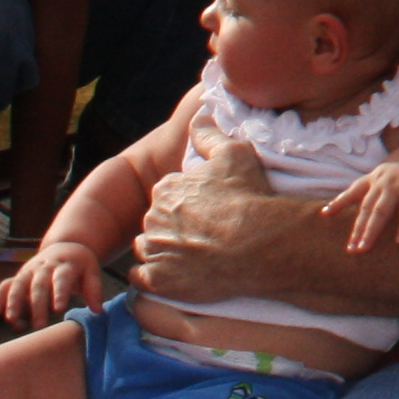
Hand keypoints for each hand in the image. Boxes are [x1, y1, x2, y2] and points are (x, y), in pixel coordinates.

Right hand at [0, 239, 106, 327]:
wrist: (66, 246)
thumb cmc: (80, 266)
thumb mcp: (91, 272)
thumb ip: (94, 290)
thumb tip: (98, 310)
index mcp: (65, 264)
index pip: (62, 278)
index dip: (60, 292)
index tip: (59, 308)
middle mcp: (45, 267)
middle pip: (39, 285)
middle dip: (38, 305)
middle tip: (39, 325)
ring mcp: (30, 271)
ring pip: (19, 284)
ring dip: (14, 301)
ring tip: (11, 320)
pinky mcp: (19, 276)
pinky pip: (5, 285)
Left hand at [131, 125, 286, 302]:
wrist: (258, 243)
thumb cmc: (248, 197)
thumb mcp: (234, 152)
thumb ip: (209, 134)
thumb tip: (197, 117)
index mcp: (166, 189)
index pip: (167, 194)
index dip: (187, 200)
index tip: (205, 207)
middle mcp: (152, 219)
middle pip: (156, 221)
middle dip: (173, 224)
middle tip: (202, 231)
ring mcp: (154, 251)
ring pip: (148, 248)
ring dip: (162, 249)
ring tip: (190, 253)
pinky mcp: (158, 281)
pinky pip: (140, 278)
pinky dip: (151, 275)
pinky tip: (172, 272)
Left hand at [324, 158, 398, 253]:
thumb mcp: (390, 168)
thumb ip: (378, 182)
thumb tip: (365, 197)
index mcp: (376, 177)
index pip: (353, 191)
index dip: (339, 202)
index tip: (324, 214)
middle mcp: (383, 182)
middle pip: (366, 209)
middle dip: (357, 229)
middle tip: (350, 249)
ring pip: (381, 212)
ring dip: (371, 231)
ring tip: (364, 248)